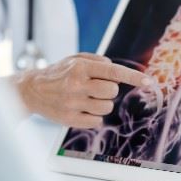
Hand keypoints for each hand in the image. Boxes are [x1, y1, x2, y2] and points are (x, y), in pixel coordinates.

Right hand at [12, 53, 151, 127]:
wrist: (31, 90)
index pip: (113, 72)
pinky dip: (93, 116)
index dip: (133, 77)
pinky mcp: (69, 119)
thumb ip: (96, 60)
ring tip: (87, 98)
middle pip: (112, 91)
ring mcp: (73, 103)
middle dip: (109, 90)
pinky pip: (96, 121)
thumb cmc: (58, 73)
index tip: (149, 81)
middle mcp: (77, 85)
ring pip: (106, 107)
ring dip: (102, 103)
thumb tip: (115, 69)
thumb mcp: (74, 59)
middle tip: (95, 88)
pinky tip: (82, 109)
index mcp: (80, 67)